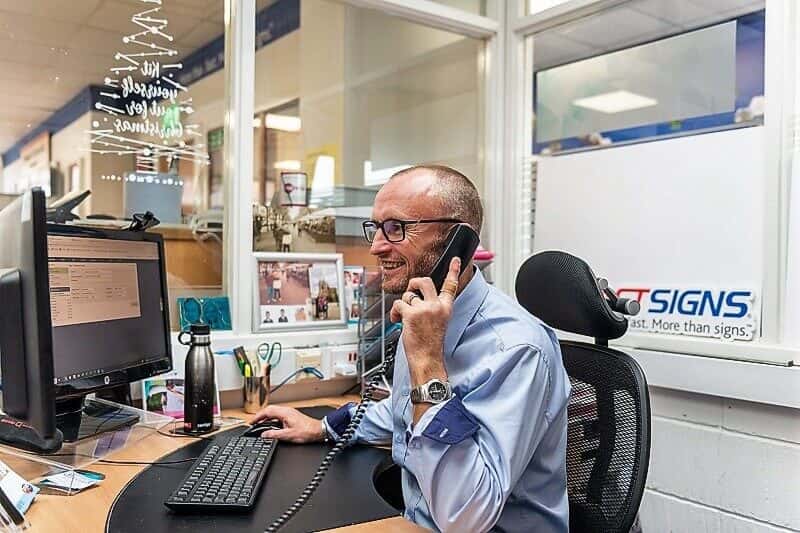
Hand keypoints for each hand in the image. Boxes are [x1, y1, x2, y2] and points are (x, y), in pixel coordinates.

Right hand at [250, 405, 324, 442]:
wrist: (319, 431)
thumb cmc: (307, 431)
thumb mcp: (288, 435)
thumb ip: (274, 435)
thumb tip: (264, 435)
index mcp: (285, 413)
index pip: (267, 411)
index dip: (258, 416)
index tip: (252, 422)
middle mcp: (287, 411)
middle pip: (269, 410)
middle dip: (260, 416)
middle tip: (254, 423)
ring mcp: (289, 413)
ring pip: (274, 412)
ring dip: (266, 417)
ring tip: (260, 424)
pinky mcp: (292, 416)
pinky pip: (278, 415)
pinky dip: (272, 419)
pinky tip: (271, 425)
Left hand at [390, 257, 460, 386]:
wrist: (427, 359)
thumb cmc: (429, 344)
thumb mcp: (437, 322)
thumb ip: (430, 307)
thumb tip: (415, 297)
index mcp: (445, 308)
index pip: (451, 285)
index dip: (454, 270)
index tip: (456, 260)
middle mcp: (437, 306)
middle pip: (424, 281)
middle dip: (413, 285)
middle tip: (411, 294)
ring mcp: (425, 309)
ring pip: (407, 295)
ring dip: (403, 305)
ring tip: (405, 318)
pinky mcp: (412, 314)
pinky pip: (398, 304)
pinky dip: (394, 313)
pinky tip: (397, 321)